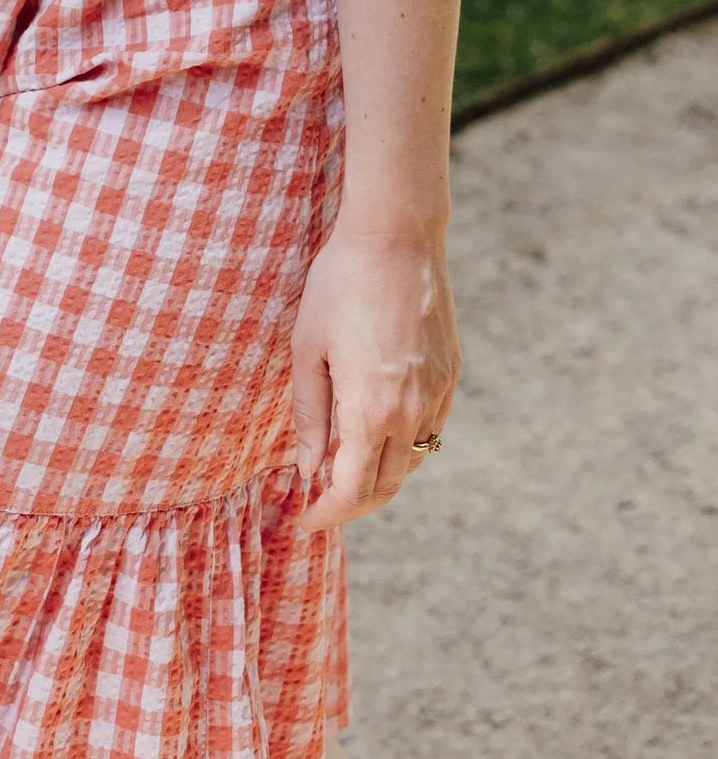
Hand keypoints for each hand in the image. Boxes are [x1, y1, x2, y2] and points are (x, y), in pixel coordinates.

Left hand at [292, 211, 457, 532]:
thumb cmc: (341, 285)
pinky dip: (404, 445)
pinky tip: (377, 431)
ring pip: (413, 461)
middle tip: (322, 504)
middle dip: (354, 504)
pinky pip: (430, 430)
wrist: (397, 238)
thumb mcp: (307, 347)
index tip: (306, 520)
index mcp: (371, 411)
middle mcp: (412, 412)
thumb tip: (307, 466)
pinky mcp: (451, 375)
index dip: (328, 512)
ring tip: (345, 468)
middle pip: (387, 485)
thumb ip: (309, 413)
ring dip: (381, 476)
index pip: (353, 488)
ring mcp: (437, 395)